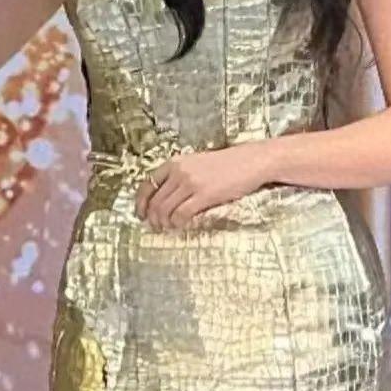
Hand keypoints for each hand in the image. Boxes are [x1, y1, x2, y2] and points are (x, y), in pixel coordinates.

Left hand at [134, 144, 272, 230]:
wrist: (250, 161)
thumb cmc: (225, 164)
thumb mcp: (196, 163)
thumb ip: (179, 175)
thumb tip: (164, 197)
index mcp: (175, 162)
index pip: (147, 184)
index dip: (141, 202)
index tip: (141, 213)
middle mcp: (179, 171)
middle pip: (155, 200)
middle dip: (152, 217)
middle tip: (155, 227)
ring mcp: (190, 183)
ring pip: (165, 209)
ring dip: (163, 222)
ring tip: (167, 228)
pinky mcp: (204, 195)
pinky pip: (181, 214)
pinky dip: (177, 223)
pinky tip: (180, 226)